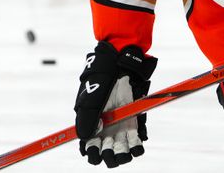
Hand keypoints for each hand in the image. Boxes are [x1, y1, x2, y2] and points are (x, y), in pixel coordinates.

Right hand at [75, 42, 156, 167]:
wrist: (119, 67)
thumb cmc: (101, 81)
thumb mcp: (90, 99)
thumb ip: (87, 119)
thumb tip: (87, 139)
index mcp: (91, 126)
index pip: (90, 150)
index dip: (92, 155)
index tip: (96, 150)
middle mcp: (105, 131)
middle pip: (106, 154)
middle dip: (108, 156)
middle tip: (110, 145)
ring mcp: (119, 127)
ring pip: (121, 151)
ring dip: (123, 155)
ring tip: (124, 147)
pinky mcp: (133, 123)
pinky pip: (136, 142)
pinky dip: (137, 147)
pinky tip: (136, 143)